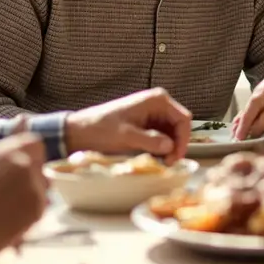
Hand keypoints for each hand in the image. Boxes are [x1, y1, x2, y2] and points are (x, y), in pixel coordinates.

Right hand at [0, 132, 48, 263]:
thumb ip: (5, 144)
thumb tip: (22, 119)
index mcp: (9, 151)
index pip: (34, 143)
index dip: (30, 154)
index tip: (23, 164)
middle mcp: (25, 165)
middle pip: (41, 164)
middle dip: (33, 173)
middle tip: (12, 189)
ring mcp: (34, 187)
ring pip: (43, 184)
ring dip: (34, 190)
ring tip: (9, 204)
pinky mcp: (39, 208)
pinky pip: (41, 203)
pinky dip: (31, 208)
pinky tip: (12, 216)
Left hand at [64, 88, 191, 163]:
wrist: (80, 131)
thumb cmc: (100, 129)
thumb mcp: (126, 136)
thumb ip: (150, 141)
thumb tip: (169, 147)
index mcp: (156, 100)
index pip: (183, 119)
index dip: (183, 140)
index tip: (175, 158)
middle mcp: (157, 104)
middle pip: (179, 126)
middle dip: (176, 145)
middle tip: (168, 163)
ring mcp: (152, 114)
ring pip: (171, 133)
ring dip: (169, 148)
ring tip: (160, 162)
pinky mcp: (146, 124)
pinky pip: (161, 136)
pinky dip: (161, 148)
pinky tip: (154, 157)